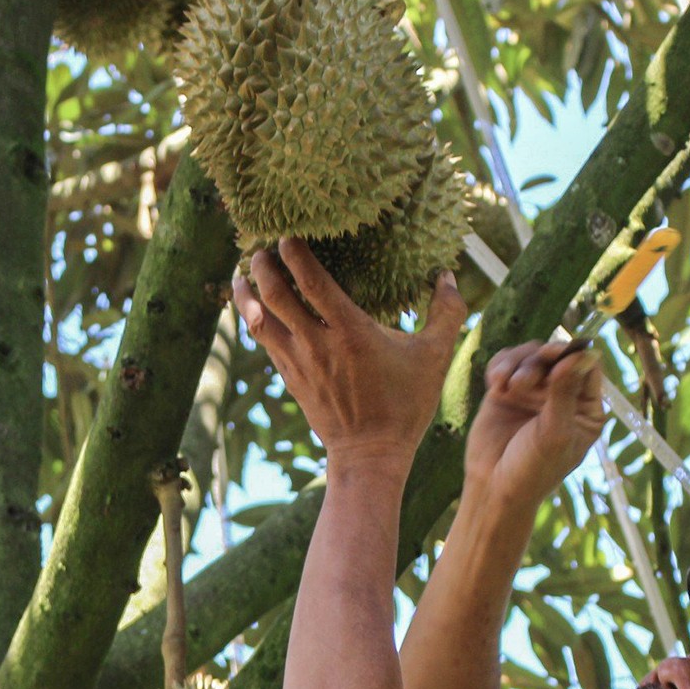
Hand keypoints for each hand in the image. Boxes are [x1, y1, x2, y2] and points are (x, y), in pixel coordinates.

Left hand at [233, 239, 468, 471]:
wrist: (370, 455)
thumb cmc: (405, 404)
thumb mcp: (435, 357)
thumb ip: (446, 312)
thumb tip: (448, 273)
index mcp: (350, 332)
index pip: (312, 282)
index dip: (295, 254)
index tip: (287, 233)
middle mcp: (317, 344)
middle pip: (275, 295)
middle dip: (263, 266)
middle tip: (261, 246)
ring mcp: (298, 363)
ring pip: (259, 320)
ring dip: (246, 293)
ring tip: (241, 271)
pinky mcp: (290, 379)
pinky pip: (264, 342)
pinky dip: (254, 320)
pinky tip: (252, 308)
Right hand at [465, 340, 604, 506]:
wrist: (493, 488)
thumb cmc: (533, 470)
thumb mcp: (554, 433)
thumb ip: (566, 393)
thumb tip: (583, 354)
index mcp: (585, 408)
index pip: (587, 368)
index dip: (574, 354)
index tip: (558, 355)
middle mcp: (562, 395)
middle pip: (557, 356)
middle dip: (543, 358)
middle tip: (537, 361)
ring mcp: (533, 392)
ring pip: (530, 355)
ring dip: (520, 363)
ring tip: (510, 385)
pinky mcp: (506, 391)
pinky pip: (506, 363)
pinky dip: (501, 366)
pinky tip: (496, 383)